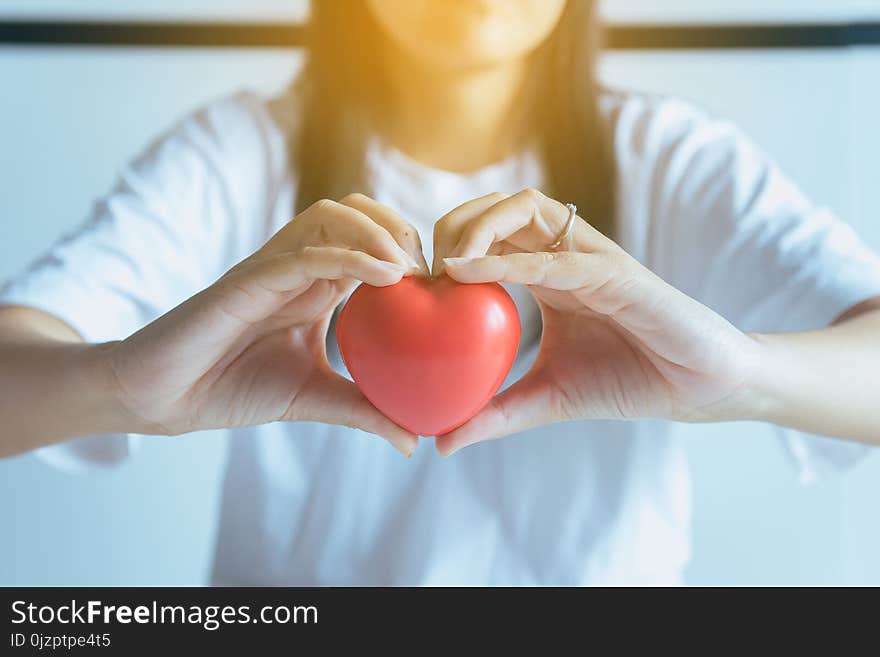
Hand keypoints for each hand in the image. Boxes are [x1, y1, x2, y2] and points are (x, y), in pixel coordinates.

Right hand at [106, 194, 426, 455]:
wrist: (165, 396)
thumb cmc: (232, 388)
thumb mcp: (312, 398)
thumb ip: (361, 409)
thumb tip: (413, 440)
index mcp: (316, 285)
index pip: (372, 243)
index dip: (412, 251)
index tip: (445, 286)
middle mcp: (298, 266)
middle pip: (359, 213)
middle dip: (402, 228)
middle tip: (431, 272)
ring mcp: (273, 266)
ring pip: (332, 216)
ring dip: (379, 231)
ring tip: (412, 269)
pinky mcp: (249, 278)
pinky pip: (305, 253)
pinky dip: (349, 256)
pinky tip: (386, 276)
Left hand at [432, 189, 761, 454]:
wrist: (697, 387)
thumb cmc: (627, 380)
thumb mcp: (548, 398)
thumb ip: (495, 413)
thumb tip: (440, 442)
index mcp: (546, 273)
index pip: (486, 235)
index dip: (443, 246)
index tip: (410, 284)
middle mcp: (564, 254)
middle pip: (497, 208)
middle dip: (452, 225)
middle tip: (421, 269)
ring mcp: (592, 257)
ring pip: (526, 208)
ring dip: (477, 226)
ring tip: (444, 265)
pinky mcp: (619, 273)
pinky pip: (559, 256)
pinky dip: (511, 260)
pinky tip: (468, 275)